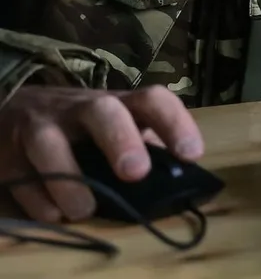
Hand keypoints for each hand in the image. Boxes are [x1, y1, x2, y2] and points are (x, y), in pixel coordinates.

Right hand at [0, 84, 203, 222]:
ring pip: (50, 142)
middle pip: (103, 111)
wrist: (13, 113)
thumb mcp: (112, 130)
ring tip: (84, 209)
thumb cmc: (78, 129)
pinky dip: (38, 200)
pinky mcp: (8, 152)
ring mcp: (40, 126)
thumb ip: (141, 150)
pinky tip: (52, 214)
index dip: (174, 122)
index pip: (151, 99)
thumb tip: (176, 181)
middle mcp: (79, 108)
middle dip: (121, 139)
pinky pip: (21, 175)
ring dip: (70, 179)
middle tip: (135, 172)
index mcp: (116, 104)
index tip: (191, 154)